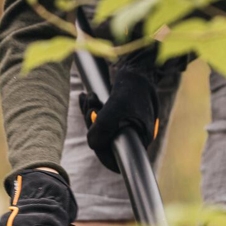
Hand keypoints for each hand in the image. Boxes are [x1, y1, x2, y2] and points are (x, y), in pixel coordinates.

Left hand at [79, 54, 159, 172]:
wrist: (139, 67)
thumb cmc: (132, 87)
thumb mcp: (117, 107)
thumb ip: (104, 127)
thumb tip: (92, 143)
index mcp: (140, 139)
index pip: (118, 158)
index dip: (102, 150)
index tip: (93, 134)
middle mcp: (134, 135)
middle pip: (107, 142)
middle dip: (93, 126)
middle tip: (90, 107)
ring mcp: (127, 125)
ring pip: (102, 129)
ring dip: (91, 114)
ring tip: (89, 97)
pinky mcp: (120, 114)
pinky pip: (102, 117)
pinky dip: (92, 108)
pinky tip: (85, 96)